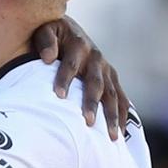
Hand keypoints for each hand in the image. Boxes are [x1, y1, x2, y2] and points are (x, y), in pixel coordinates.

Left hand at [30, 15, 130, 137]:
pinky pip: (121, 99)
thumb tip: (47, 57)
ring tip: (111, 137)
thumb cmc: (51, 34)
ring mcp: (107, 70)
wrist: (68, 30)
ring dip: (112, 116)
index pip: (70, 64)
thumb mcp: (45, 30)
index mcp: (79, 44)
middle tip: (87, 122)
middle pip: (95, 83)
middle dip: (92, 103)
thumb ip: (46, 41)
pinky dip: (122, 116)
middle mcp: (96, 58)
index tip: (58, 96)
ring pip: (112, 95)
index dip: (64, 79)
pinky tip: (120, 134)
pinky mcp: (112, 79)